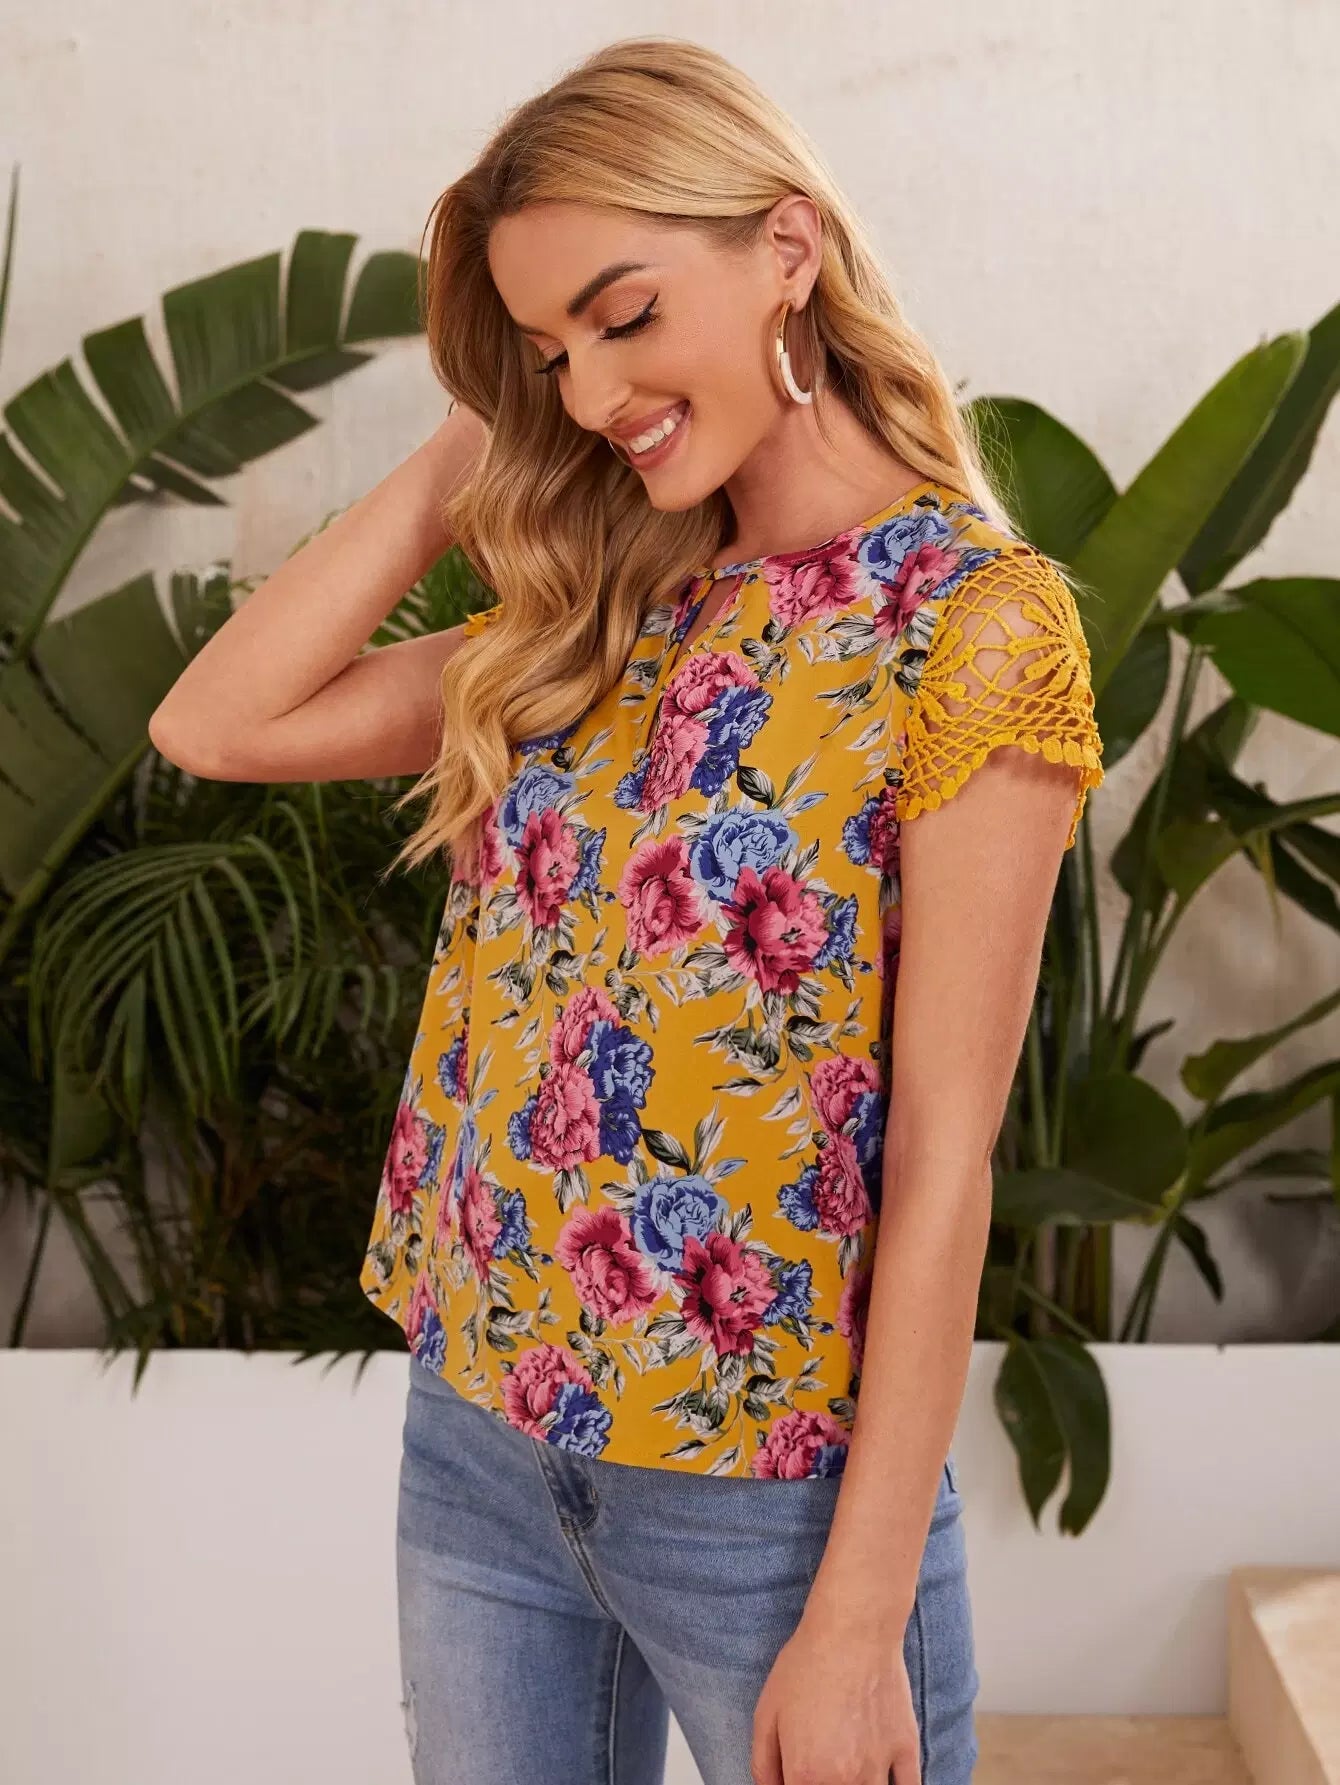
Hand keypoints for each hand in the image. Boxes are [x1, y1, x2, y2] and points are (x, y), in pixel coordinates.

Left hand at [750, 1595, 919, 1784]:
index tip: (796, 1775)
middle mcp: (846, 1781)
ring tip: (848, 1770)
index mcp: (807, 1775)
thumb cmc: (806, 1666)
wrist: (853, 1630)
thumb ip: (764, 1765)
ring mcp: (880, 1768)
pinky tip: (884, 1781)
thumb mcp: (766, 1713)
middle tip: (821, 1763)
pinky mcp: (907, 1749)